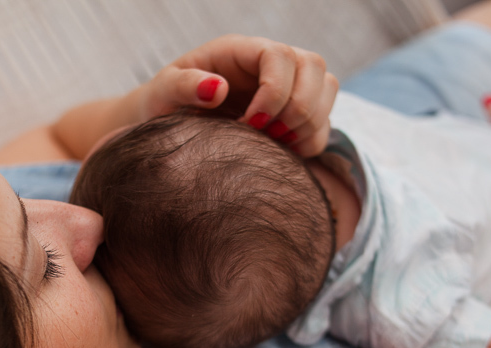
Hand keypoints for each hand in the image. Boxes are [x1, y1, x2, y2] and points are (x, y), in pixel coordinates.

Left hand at [140, 34, 338, 156]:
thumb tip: (216, 88)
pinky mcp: (294, 114)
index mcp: (241, 51)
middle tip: (266, 135)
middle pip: (315, 67)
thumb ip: (183, 86)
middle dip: (299, 107)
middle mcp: (270, 64)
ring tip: (274, 143)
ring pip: (327, 89)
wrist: (170, 126)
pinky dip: (311, 141)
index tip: (251, 123)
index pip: (280, 55)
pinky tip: (282, 153)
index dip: (275, 90)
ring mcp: (288, 87)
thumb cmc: (164, 105)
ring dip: (310, 123)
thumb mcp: (163, 93)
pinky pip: (323, 122)